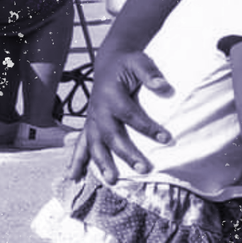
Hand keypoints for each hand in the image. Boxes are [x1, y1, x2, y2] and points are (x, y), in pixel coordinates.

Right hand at [67, 51, 173, 183]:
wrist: (110, 62)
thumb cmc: (128, 63)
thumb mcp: (140, 62)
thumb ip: (151, 73)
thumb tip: (164, 87)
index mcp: (111, 95)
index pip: (130, 114)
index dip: (148, 127)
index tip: (166, 138)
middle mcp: (98, 110)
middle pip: (112, 135)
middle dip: (126, 153)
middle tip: (144, 169)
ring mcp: (92, 120)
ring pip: (95, 145)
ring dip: (102, 163)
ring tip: (112, 180)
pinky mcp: (90, 126)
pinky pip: (80, 145)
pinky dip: (77, 161)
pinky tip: (74, 178)